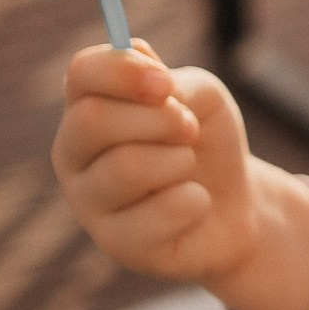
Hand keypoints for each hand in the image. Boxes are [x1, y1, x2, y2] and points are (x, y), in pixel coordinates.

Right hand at [52, 39, 261, 286]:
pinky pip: (162, 212)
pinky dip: (195, 201)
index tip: (166, 83)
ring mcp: (87, 203)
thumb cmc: (206, 142)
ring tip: (188, 168)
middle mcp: (73, 154)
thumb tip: (144, 65)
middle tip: (190, 130)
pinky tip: (194, 205)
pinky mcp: (115, 244)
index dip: (123, 71)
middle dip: (159, 120)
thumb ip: (174, 82)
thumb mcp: (201, 99)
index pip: (81, 73)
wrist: (235, 205)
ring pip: (127, 167)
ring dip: (179, 160)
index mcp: (87, 106)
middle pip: (92, 120)